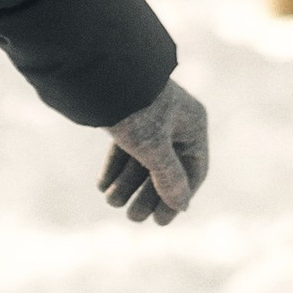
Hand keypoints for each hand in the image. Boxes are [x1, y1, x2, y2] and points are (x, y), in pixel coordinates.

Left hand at [98, 76, 208, 226]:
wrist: (99, 70)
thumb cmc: (135, 107)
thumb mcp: (153, 147)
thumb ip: (168, 177)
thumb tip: (181, 206)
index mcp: (192, 125)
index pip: (193, 171)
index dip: (177, 198)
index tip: (161, 221)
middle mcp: (174, 122)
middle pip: (165, 169)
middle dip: (147, 194)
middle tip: (133, 218)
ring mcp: (148, 119)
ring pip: (141, 161)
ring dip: (127, 184)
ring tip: (112, 202)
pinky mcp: (124, 117)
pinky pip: (124, 149)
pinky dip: (114, 169)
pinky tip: (102, 187)